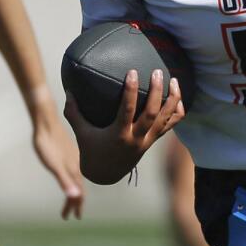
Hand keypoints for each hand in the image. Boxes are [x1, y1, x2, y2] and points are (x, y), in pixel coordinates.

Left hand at [30, 105, 85, 219]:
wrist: (46, 121)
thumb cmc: (48, 144)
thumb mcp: (54, 166)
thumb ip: (65, 181)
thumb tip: (75, 198)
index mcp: (74, 171)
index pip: (78, 194)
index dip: (75, 206)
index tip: (72, 218)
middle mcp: (77, 165)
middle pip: (78, 188)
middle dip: (74, 202)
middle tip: (68, 215)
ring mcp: (73, 158)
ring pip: (76, 179)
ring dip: (74, 191)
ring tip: (70, 198)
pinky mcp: (69, 152)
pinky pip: (74, 171)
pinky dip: (72, 179)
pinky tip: (69, 176)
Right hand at [63, 69, 184, 183]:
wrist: (105, 174)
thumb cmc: (91, 150)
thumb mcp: (81, 133)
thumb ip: (74, 112)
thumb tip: (68, 90)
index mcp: (119, 135)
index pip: (127, 110)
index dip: (131, 90)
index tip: (133, 72)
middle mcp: (136, 138)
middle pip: (152, 114)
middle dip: (157, 92)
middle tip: (158, 72)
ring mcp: (147, 141)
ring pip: (165, 120)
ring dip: (172, 100)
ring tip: (175, 80)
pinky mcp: (152, 141)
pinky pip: (170, 126)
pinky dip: (177, 112)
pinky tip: (178, 97)